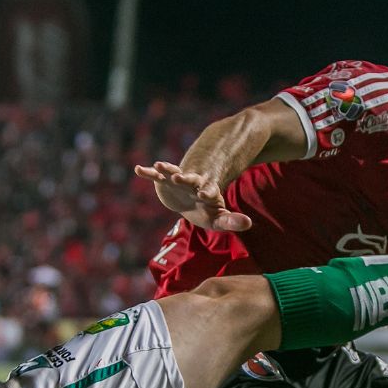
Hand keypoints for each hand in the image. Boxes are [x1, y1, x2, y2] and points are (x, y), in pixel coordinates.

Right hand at [135, 161, 251, 231]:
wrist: (190, 200)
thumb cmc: (206, 210)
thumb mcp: (218, 219)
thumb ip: (232, 221)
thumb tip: (249, 223)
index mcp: (206, 193)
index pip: (209, 191)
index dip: (208, 192)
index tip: (206, 195)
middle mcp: (192, 184)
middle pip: (190, 179)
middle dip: (185, 178)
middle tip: (179, 177)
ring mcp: (178, 180)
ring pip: (172, 172)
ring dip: (167, 169)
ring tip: (158, 165)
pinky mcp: (164, 181)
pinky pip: (155, 176)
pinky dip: (148, 172)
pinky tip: (139, 169)